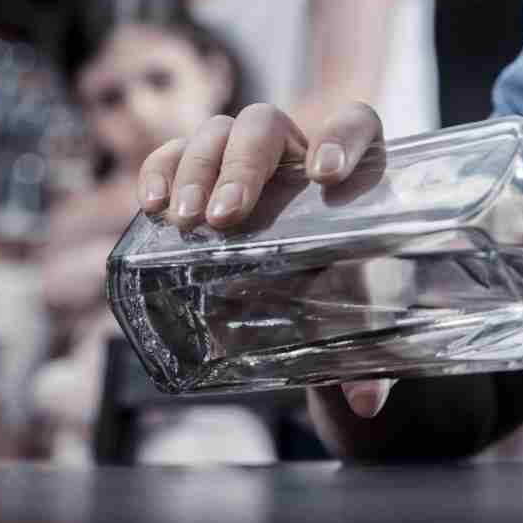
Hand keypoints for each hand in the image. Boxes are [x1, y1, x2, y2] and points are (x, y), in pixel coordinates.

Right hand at [136, 99, 394, 418]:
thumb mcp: (362, 312)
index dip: (341, 137)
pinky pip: (176, 151)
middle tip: (227, 217)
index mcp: (354, 170)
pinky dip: (160, 169)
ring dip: (198, 170)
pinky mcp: (205, 175)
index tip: (326, 175)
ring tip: (188, 221)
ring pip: (219, 131)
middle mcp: (299, 153)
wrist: (315, 293)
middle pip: (268, 126)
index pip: (355, 123)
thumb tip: (364, 399)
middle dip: (244, 165)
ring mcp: (249, 159)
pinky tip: (152, 203)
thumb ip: (370, 348)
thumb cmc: (348, 288)